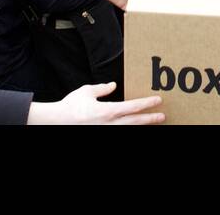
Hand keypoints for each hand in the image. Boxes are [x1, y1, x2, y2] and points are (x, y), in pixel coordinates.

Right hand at [27, 83, 163, 124]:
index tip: (158, 100)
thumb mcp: (87, 92)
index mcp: (108, 111)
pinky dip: (129, 129)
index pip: (133, 107)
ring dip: (142, 126)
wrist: (57, 121)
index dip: (147, 103)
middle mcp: (110, 124)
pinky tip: (135, 127)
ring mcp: (106, 131)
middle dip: (150, 119)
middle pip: (135, 121)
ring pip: (129, 129)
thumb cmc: (71, 106)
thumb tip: (113, 86)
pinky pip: (119, 132)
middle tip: (162, 116)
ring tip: (153, 123)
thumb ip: (102, 89)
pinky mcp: (102, 134)